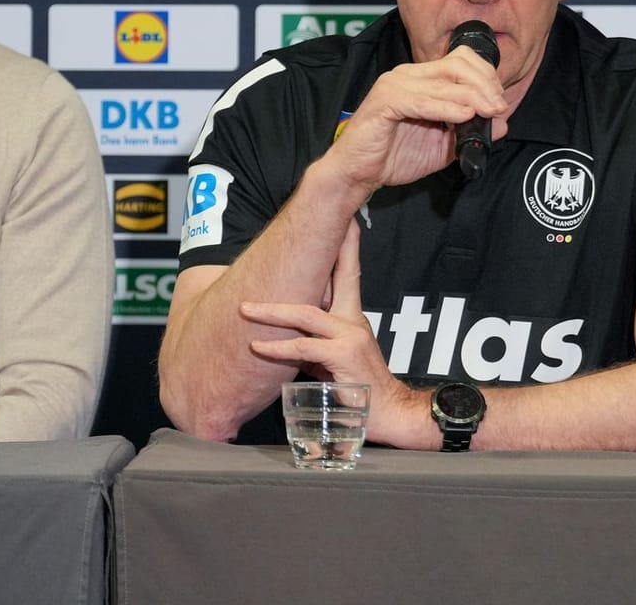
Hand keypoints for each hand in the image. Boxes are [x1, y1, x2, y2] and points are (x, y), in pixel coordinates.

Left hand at [241, 222, 426, 446]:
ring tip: (246, 309)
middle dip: (327, 251)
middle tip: (302, 230)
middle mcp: (353, 321)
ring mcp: (350, 336)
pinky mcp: (344, 356)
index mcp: (352, 318)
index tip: (344, 221)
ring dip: (272, 311)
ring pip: (306, 315)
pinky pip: (303, 348)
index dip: (346, 247)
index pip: (348, 274)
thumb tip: (285, 338)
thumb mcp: (332, 360)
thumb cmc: (358, 390)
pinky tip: (258, 347)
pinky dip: (277, 348)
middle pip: (338, 277)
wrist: (390, 414)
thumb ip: (312, 343)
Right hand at [320, 47, 506, 194]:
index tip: (499, 103)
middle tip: (498, 108)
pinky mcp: (384, 102)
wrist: (358, 173)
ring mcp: (394, 85)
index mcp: (420, 79)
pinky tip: (464, 115)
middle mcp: (408, 75)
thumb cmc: (393, 156)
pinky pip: (421, 100)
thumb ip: (470, 132)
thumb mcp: (443, 146)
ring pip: (443, 81)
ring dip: (472, 96)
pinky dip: (446, 107)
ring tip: (489, 112)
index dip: (486, 78)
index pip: (461, 62)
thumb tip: (502, 123)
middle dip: (484, 85)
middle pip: (457, 65)